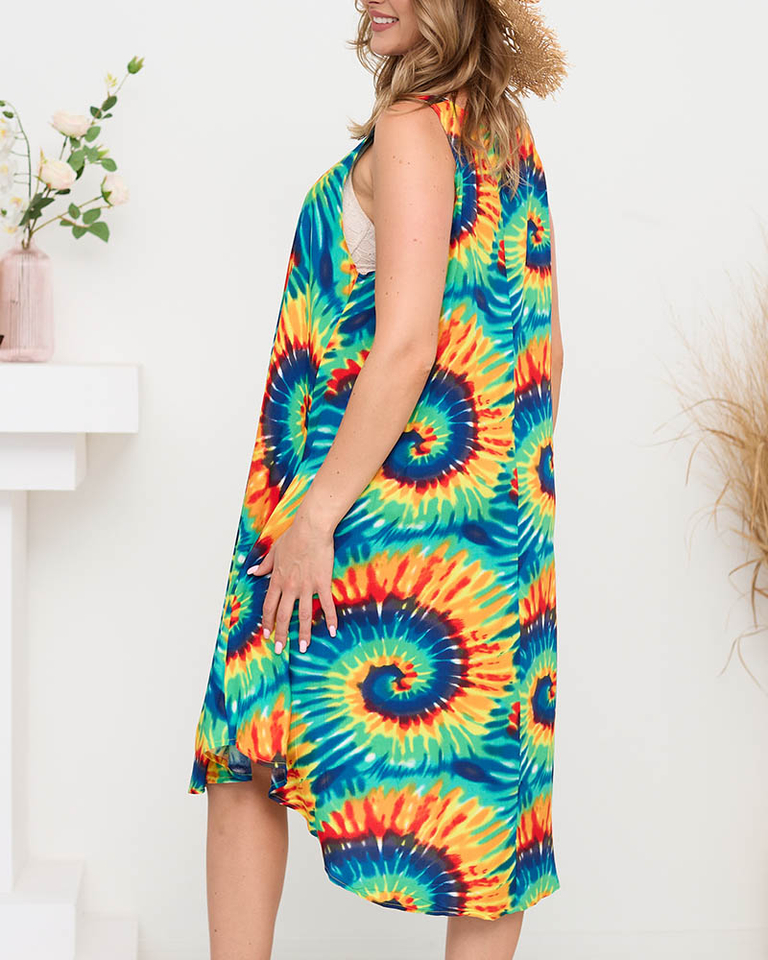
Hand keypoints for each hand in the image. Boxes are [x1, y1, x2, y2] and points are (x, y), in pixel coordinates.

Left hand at [246, 511, 337, 654]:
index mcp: (277, 580)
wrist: (311, 530)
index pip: (269, 607)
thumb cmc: (293, 537)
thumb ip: (264, 565)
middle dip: (281, 635)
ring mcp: (306, 587)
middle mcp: (290, 587)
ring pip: (303, 615)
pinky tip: (333, 631)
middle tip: (280, 649)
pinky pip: (326, 604)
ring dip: (303, 633)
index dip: (267, 622)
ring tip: (303, 648)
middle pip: (283, 616)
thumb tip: (252, 571)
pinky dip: (330, 619)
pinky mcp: (322, 583)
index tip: (267, 634)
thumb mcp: (273, 551)